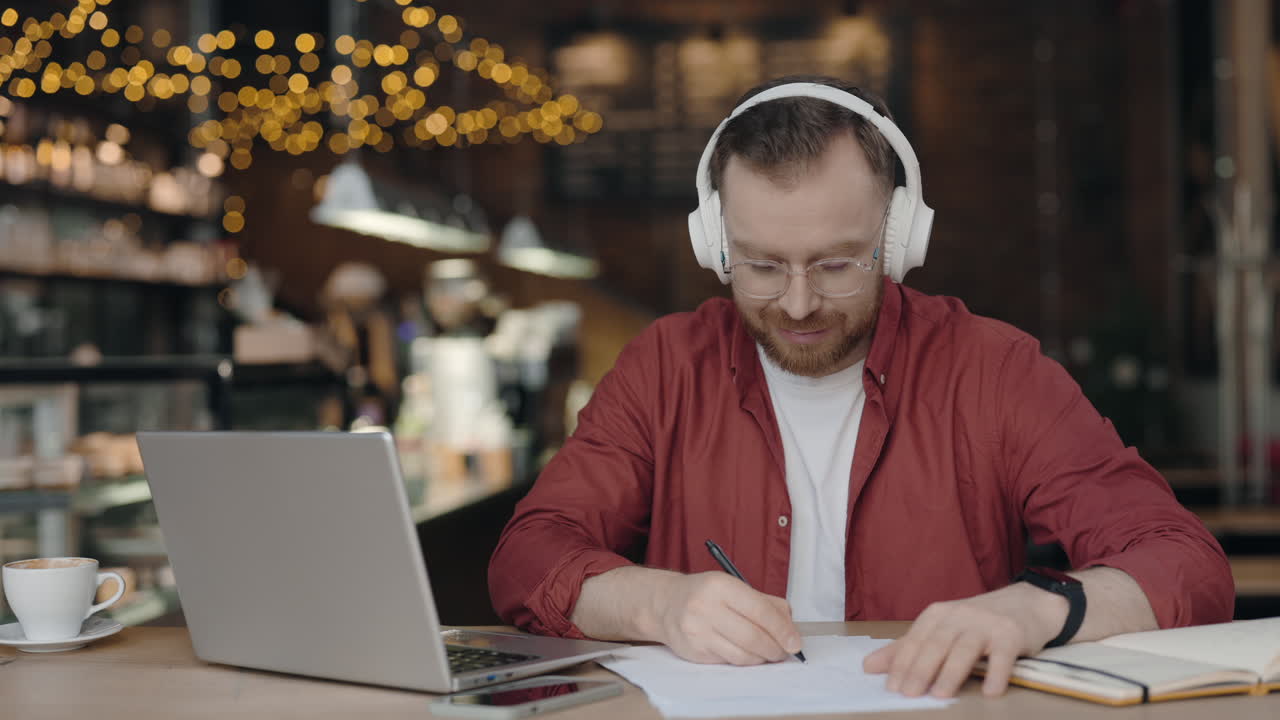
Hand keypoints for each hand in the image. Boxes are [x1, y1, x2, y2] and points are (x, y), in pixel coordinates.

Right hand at [647, 571, 802, 665]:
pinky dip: (744, 660)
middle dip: (775, 648)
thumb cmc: (705, 594)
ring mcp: (697, 631)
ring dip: (761, 658)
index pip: (760, 611)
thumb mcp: (733, 586)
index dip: (782, 629)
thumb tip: (790, 628)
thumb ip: (765, 602)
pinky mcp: (693, 651)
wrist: (666, 604)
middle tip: (784, 651)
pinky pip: (728, 662)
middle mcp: (706, 607)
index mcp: (721, 586)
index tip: (795, 642)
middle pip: (752, 636)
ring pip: (742, 654)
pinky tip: (746, 653)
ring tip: (767, 653)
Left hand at [862, 583, 1066, 697]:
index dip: (902, 663)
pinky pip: (1002, 655)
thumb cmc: (977, 622)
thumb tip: (868, 666)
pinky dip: (996, 673)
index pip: (915, 640)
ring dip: (951, 673)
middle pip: (936, 644)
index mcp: (937, 614)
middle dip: (921, 669)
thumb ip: (907, 648)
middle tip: (908, 694)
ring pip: (964, 649)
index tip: (891, 687)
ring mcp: (986, 624)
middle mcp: (959, 616)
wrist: (1027, 603)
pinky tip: (989, 691)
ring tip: (940, 695)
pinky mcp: (1011, 634)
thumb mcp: (941, 629)